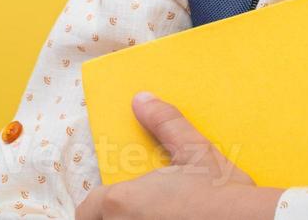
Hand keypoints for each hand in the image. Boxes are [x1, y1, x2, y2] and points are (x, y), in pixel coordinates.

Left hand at [74, 92, 283, 219]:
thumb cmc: (219, 191)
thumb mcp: (193, 150)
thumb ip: (164, 124)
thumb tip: (143, 99)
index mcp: (122, 201)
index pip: (89, 207)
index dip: (100, 204)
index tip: (116, 203)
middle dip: (112, 216)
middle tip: (137, 210)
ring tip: (155, 216)